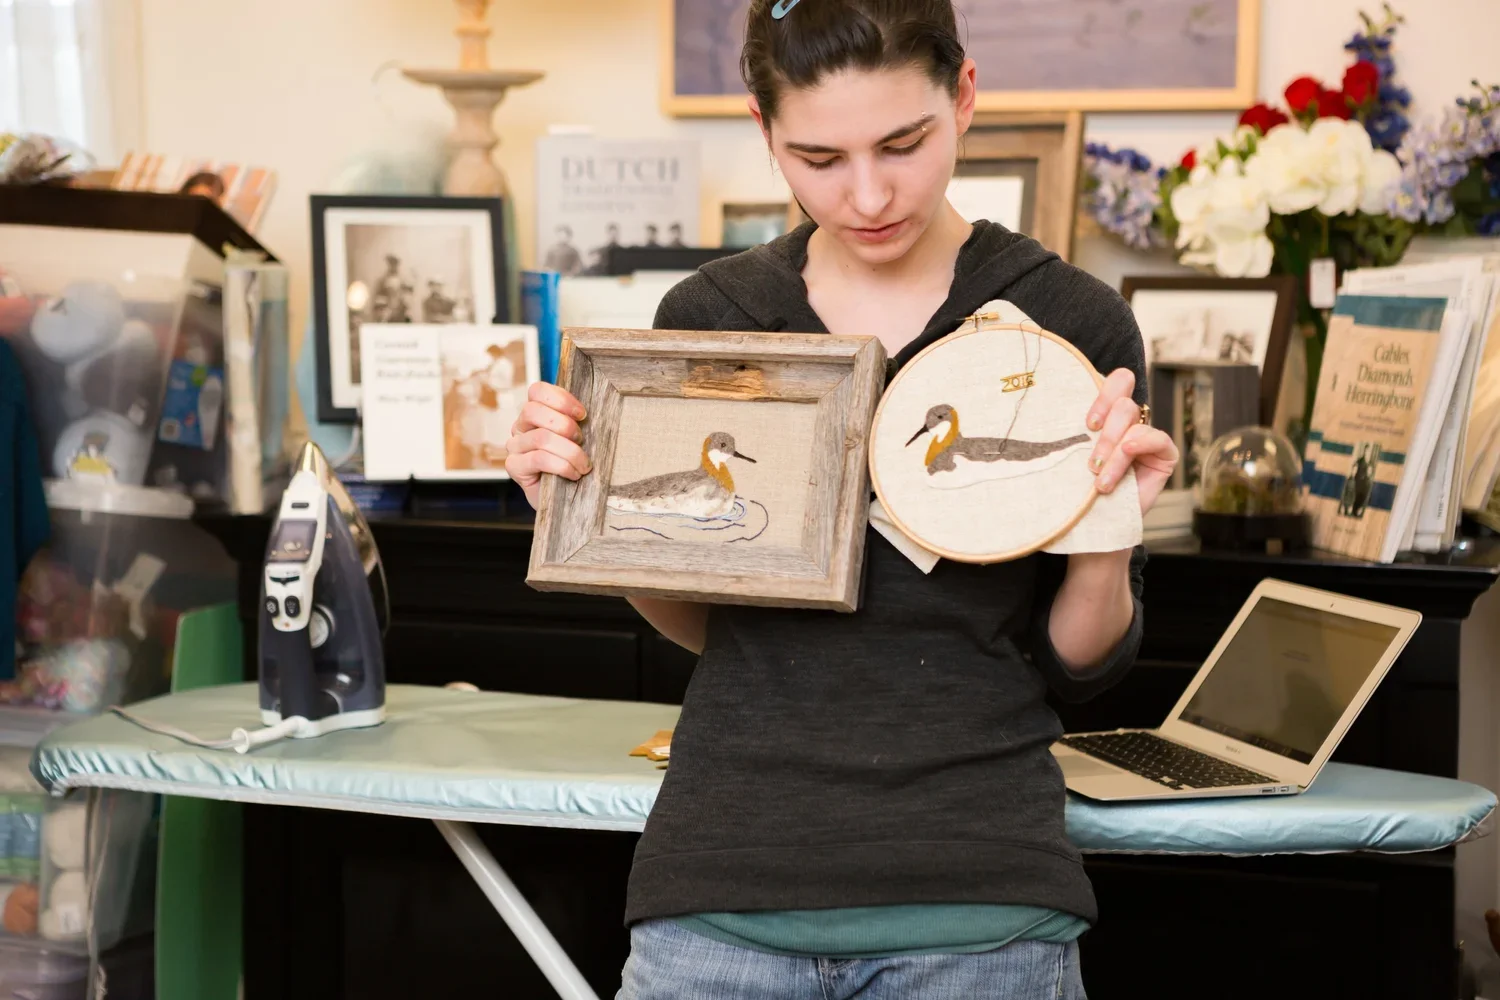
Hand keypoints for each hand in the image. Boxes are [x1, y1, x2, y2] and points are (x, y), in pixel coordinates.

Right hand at [503, 382, 591, 510]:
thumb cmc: (573, 464)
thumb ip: (577, 422)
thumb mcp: (577, 438)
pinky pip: (539, 459)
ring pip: (541, 438)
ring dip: (569, 451)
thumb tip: (593, 410)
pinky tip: (574, 474)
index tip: (583, 414)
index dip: (561, 399)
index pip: (537, 391)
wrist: (564, 500)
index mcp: (534, 413)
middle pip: (533, 410)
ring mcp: (515, 446)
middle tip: (582, 440)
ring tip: (584, 465)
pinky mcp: (514, 467)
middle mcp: (520, 427)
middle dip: (564, 425)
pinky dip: (562, 466)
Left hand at [1085, 369, 1178, 515]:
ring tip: (1100, 479)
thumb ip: (1073, 432)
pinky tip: (1127, 453)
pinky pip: (1157, 438)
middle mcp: (1128, 421)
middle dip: (1105, 433)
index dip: (1104, 396)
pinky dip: (1140, 443)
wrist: (1092, 523)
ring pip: (1133, 422)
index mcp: (1105, 414)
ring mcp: (1147, 436)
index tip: (1087, 425)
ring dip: (1114, 451)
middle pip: (1123, 402)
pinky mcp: (1164, 453)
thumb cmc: (1077, 488)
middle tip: (1092, 462)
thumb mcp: (1071, 456)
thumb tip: (1054, 410)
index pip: (1115, 383)